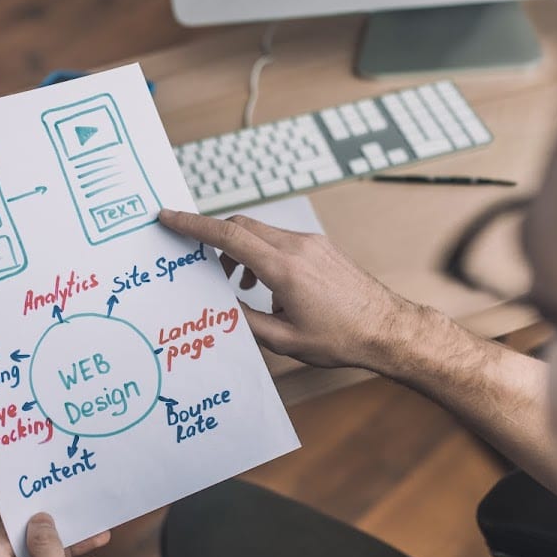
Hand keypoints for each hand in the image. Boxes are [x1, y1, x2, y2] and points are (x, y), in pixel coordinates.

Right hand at [158, 208, 427, 373]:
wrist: (388, 329)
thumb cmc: (340, 340)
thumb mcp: (284, 340)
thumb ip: (245, 320)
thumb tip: (219, 305)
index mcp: (284, 270)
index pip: (229, 236)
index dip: (193, 225)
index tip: (168, 217)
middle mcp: (297, 247)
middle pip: (241, 226)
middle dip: (213, 238)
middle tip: (198, 261)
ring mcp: (311, 243)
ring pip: (260, 232)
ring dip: (240, 251)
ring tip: (239, 285)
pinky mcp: (320, 247)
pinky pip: (279, 240)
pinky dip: (261, 255)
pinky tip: (266, 285)